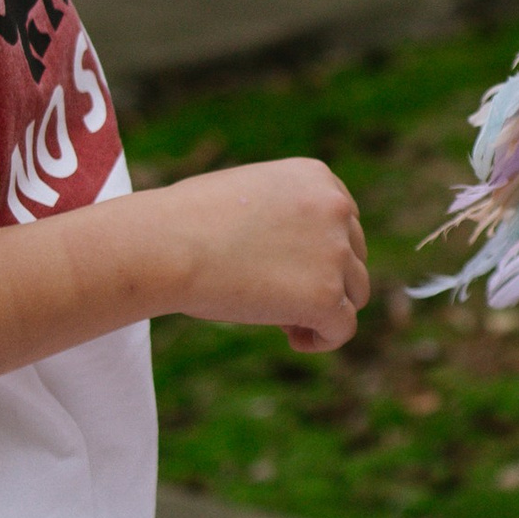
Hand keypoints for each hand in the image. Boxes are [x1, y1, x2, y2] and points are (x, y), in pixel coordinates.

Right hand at [150, 159, 370, 350]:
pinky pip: (344, 327)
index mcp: (317, 178)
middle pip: (353, 258)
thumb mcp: (249, 197)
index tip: (288, 269)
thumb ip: (286, 216)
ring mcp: (334, 252)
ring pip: (354, 293)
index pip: (344, 222)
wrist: (164, 245)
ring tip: (285, 322)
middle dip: (323, 280)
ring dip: (325, 309)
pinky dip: (325, 338)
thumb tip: (303, 260)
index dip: (321, 252)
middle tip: (278, 297)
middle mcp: (335, 209)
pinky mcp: (324, 295)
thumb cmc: (184, 223)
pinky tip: (297, 339)